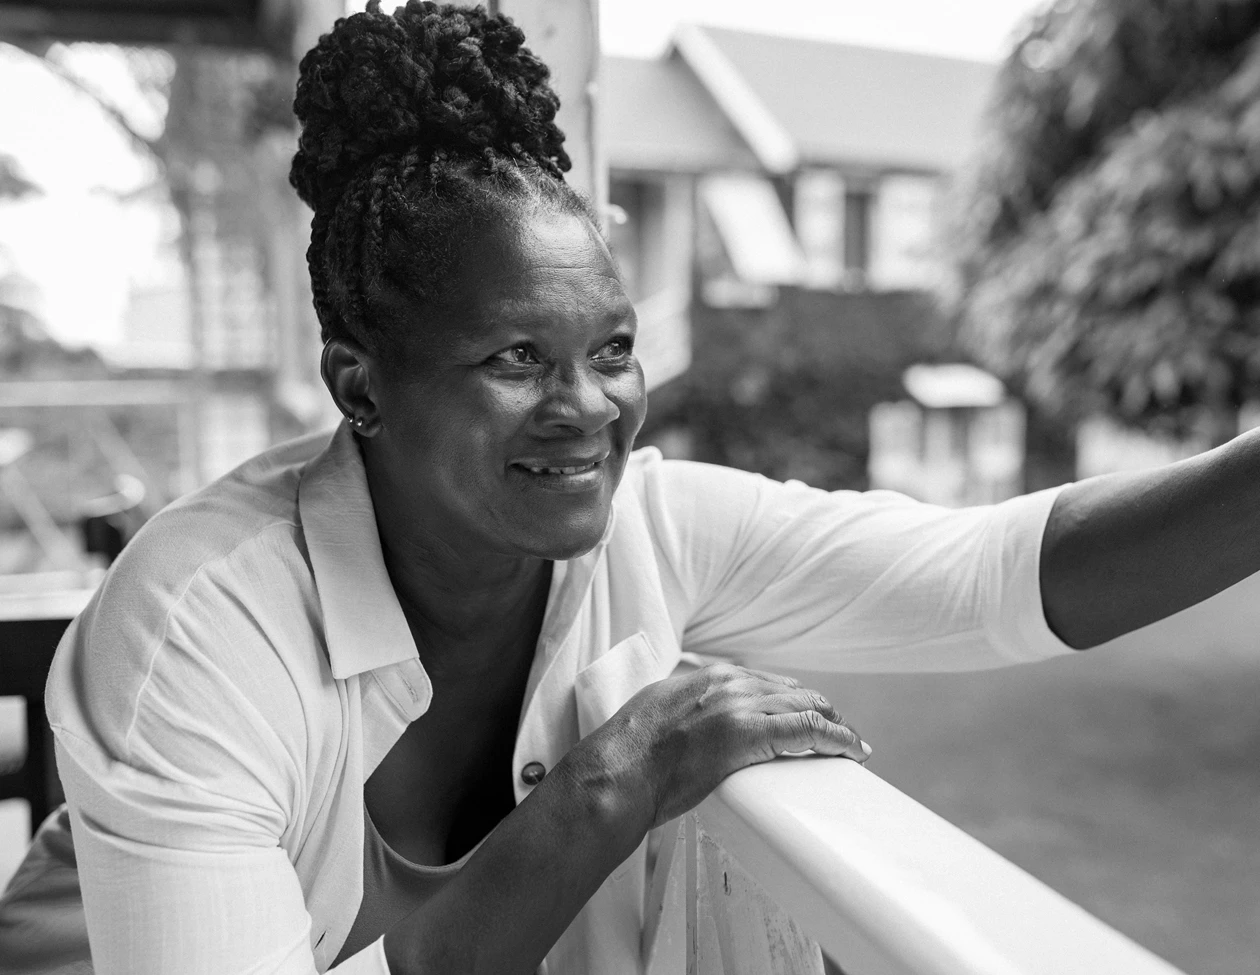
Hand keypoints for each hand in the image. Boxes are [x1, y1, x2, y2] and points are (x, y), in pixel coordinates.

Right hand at [573, 663, 870, 831]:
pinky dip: (837, 739)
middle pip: (792, 689)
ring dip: (836, 725)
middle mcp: (728, 682)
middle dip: (821, 709)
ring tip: (851, 744)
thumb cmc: (628, 755)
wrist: (616, 774)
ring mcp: (739, 706)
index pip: (765, 681)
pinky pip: (808, 731)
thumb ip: (685, 708)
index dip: (791, 699)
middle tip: (838, 730)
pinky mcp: (747, 734)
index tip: (805, 712)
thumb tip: (696, 723)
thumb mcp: (657, 710)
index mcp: (707, 675)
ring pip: (808, 705)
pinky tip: (852, 751)